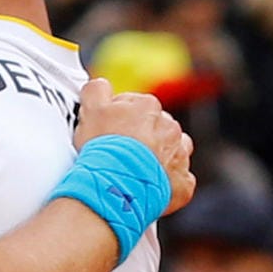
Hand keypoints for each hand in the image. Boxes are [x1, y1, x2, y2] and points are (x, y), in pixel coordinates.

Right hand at [74, 78, 195, 213]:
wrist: (116, 185)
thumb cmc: (103, 147)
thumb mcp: (90, 108)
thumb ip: (96, 90)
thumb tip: (101, 85)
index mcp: (148, 106)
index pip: (136, 106)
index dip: (120, 118)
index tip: (109, 131)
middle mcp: (170, 127)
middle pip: (156, 127)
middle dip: (142, 137)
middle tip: (121, 152)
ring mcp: (179, 155)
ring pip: (172, 151)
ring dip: (159, 157)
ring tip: (137, 169)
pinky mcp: (182, 182)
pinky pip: (178, 180)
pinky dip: (167, 183)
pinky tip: (148, 185)